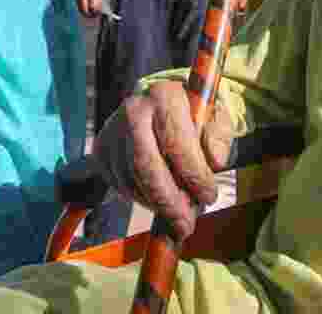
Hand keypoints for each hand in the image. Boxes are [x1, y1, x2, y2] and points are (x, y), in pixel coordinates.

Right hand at [93, 81, 233, 238]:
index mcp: (165, 96)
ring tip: (177, 216)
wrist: (159, 103)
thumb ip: (219, 136)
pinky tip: (159, 201)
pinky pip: (119, 184)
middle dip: (169, 203)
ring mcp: (114, 130)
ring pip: (131, 180)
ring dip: (156, 205)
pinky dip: (141, 199)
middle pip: (146, 167)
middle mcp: (134, 110)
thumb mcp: (216, 116)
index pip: (177, 143)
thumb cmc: (193, 114)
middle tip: (186, 225)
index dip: (194, 176)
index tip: (209, 197)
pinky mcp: (102, 149)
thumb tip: (215, 162)